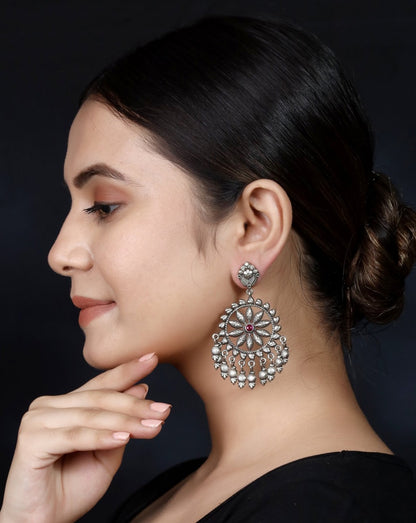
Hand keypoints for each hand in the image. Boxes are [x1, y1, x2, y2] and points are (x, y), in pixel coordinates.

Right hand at [0, 353, 170, 522]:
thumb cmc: (72, 489)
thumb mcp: (107, 452)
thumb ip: (120, 423)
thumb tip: (141, 389)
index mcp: (64, 404)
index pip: (100, 384)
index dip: (127, 371)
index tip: (152, 359)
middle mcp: (48, 406)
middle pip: (99, 398)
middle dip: (135, 404)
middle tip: (163, 408)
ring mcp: (37, 421)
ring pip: (91, 416)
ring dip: (126, 422)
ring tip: (153, 426)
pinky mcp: (31, 441)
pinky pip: (75, 435)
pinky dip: (101, 437)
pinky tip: (124, 438)